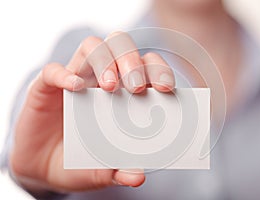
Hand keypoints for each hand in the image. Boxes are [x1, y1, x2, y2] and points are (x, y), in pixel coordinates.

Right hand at [9, 32, 174, 193]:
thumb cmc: (82, 159)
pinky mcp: (47, 86)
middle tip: (136, 87)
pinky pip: (53, 70)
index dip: (158, 70)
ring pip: (93, 46)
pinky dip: (64, 75)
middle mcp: (102, 80)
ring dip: (104, 60)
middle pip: (121, 47)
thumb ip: (119, 172)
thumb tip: (138, 177)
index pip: (146, 67)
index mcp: (123, 94)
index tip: (165, 88)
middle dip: (132, 61)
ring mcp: (75, 78)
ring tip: (110, 87)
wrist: (45, 166)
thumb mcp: (102, 169)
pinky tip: (75, 88)